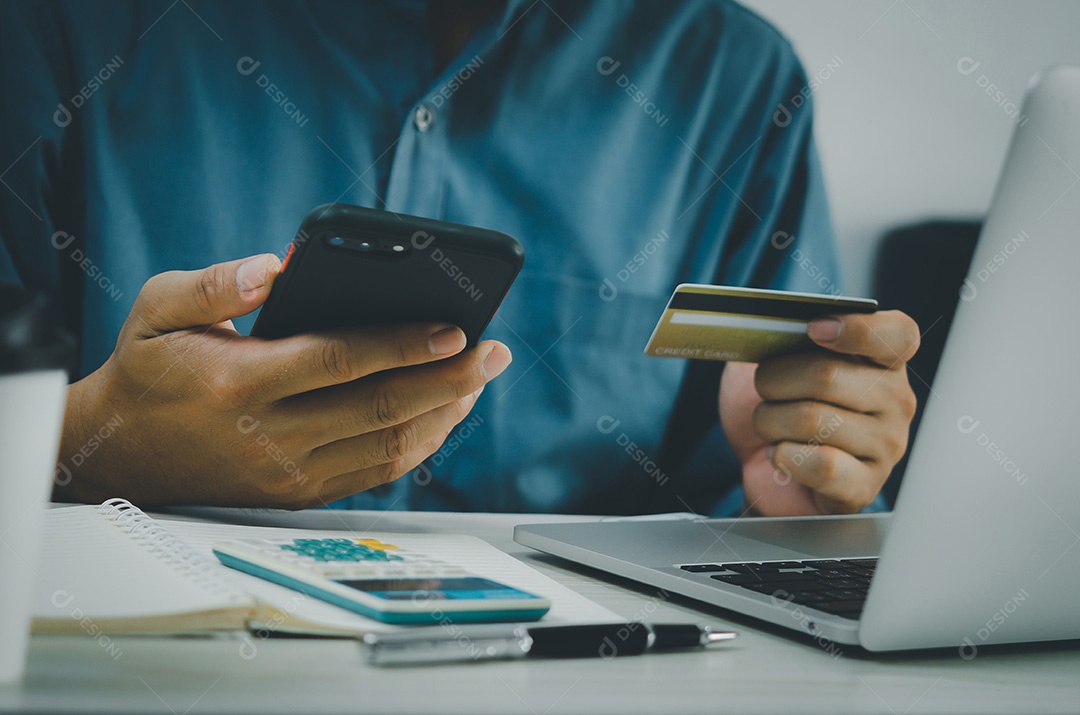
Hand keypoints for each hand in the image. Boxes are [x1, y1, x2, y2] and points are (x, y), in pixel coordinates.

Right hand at [54, 254, 510, 508]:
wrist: (122, 453)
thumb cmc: (148, 368)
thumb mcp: (158, 309)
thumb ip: (214, 283)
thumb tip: (277, 267)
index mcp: (239, 383)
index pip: (339, 362)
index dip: (404, 345)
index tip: (456, 328)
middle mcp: (269, 436)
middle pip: (380, 409)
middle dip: (449, 381)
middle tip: (495, 353)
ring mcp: (288, 472)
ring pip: (387, 448)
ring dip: (444, 414)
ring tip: (479, 379)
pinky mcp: (299, 493)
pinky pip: (374, 472)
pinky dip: (417, 444)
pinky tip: (442, 412)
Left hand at [719, 311, 919, 514]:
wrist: (760, 460)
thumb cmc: (778, 402)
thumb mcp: (777, 355)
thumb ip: (783, 334)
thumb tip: (768, 325)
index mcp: (883, 360)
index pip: (897, 335)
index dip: (857, 329)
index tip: (813, 328)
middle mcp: (895, 401)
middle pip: (827, 375)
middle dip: (774, 380)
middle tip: (764, 388)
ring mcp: (886, 446)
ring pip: (811, 420)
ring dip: (770, 420)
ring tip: (770, 424)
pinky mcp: (865, 486)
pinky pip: (821, 465)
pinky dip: (783, 456)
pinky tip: (779, 453)